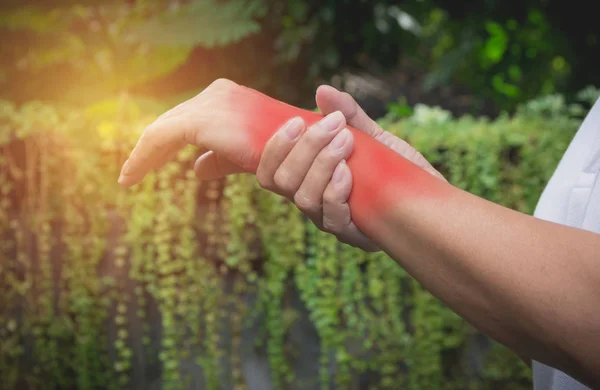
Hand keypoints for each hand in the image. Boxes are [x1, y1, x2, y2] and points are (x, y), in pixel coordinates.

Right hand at [254, 85, 445, 251]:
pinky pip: (333, 219)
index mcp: (308, 182)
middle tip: (332, 125)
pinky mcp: (356, 237)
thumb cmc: (398, 169)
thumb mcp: (374, 138)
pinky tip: (348, 173)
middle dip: (303, 149)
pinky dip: (335, 192)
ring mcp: (333, 222)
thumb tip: (322, 90)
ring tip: (345, 141)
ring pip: (305, 200)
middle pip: (283, 183)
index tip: (297, 121)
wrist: (434, 199)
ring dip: (321, 166)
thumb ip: (349, 116)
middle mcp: (314, 205)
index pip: (270, 173)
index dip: (274, 148)